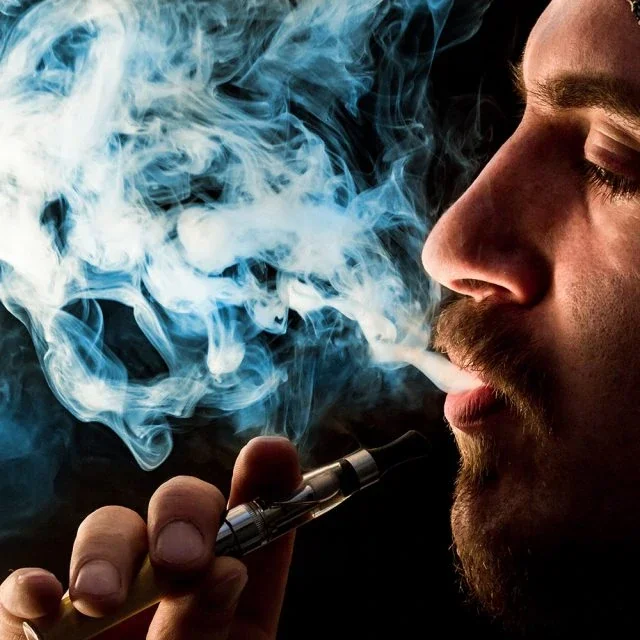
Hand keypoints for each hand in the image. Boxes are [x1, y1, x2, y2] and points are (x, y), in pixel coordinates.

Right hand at [0, 436, 300, 639]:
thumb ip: (208, 637)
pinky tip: (40, 601)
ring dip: (109, 550)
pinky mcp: (45, 629)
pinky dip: (30, 588)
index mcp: (235, 606)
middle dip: (184, 512)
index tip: (271, 453)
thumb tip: (223, 568)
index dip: (269, 483)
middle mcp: (176, 587)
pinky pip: (31, 589)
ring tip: (100, 602)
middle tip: (183, 561)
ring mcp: (111, 600)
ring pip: (111, 530)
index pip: (259, 527)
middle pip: (186, 507)